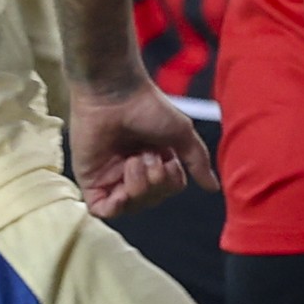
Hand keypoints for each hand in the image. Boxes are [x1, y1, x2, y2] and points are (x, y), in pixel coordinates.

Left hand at [69, 77, 216, 218]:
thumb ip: (197, 161)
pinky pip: (103, 210)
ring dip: (138, 186)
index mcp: (152, 159)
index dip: (170, 182)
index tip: (168, 159)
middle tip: (149, 156)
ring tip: (134, 159)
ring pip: (130, 206)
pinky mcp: (89, 180)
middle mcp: (130, 169)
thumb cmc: (148, 106)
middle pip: (150, 200)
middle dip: (155, 182)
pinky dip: (116, 206)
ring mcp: (109, 176)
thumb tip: (213, 187)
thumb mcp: (182, 133)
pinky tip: (122, 189)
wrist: (115, 93)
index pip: (166, 190)